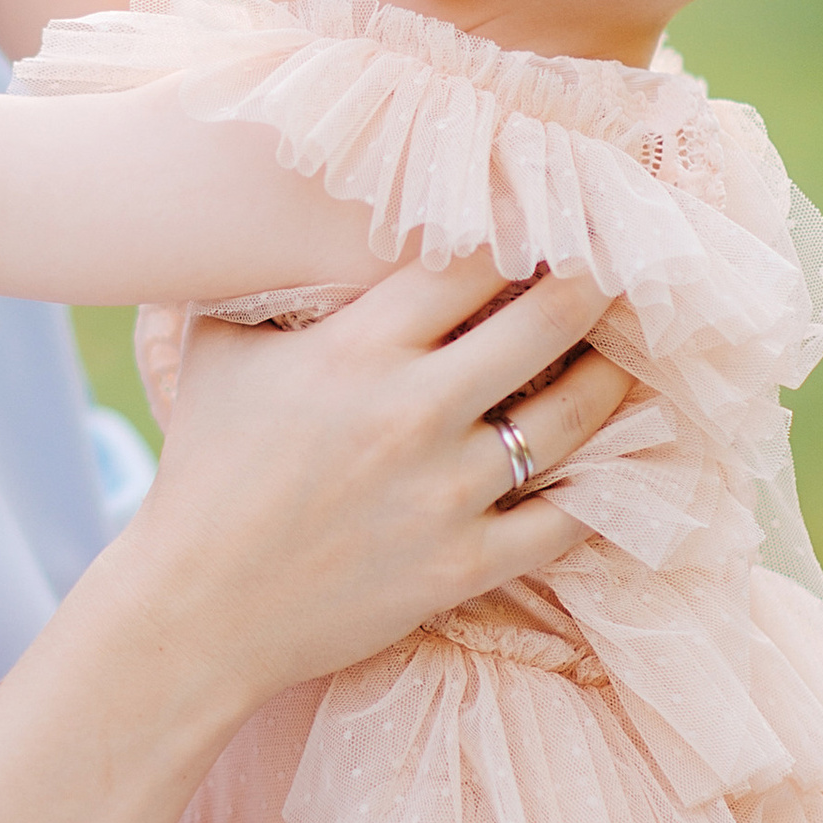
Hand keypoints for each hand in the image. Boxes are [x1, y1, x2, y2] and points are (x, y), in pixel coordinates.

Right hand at [125, 259, 633, 712]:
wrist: (198, 609)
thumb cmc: (204, 471)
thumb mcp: (220, 350)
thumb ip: (269, 281)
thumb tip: (293, 218)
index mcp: (356, 350)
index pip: (472, 259)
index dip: (522, 225)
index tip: (548, 214)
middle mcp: (413, 412)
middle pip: (549, 320)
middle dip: (593, 283)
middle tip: (616, 268)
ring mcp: (447, 494)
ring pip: (577, 415)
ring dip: (612, 375)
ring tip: (625, 355)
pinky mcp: (465, 565)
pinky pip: (569, 517)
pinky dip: (603, 484)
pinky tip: (618, 457)